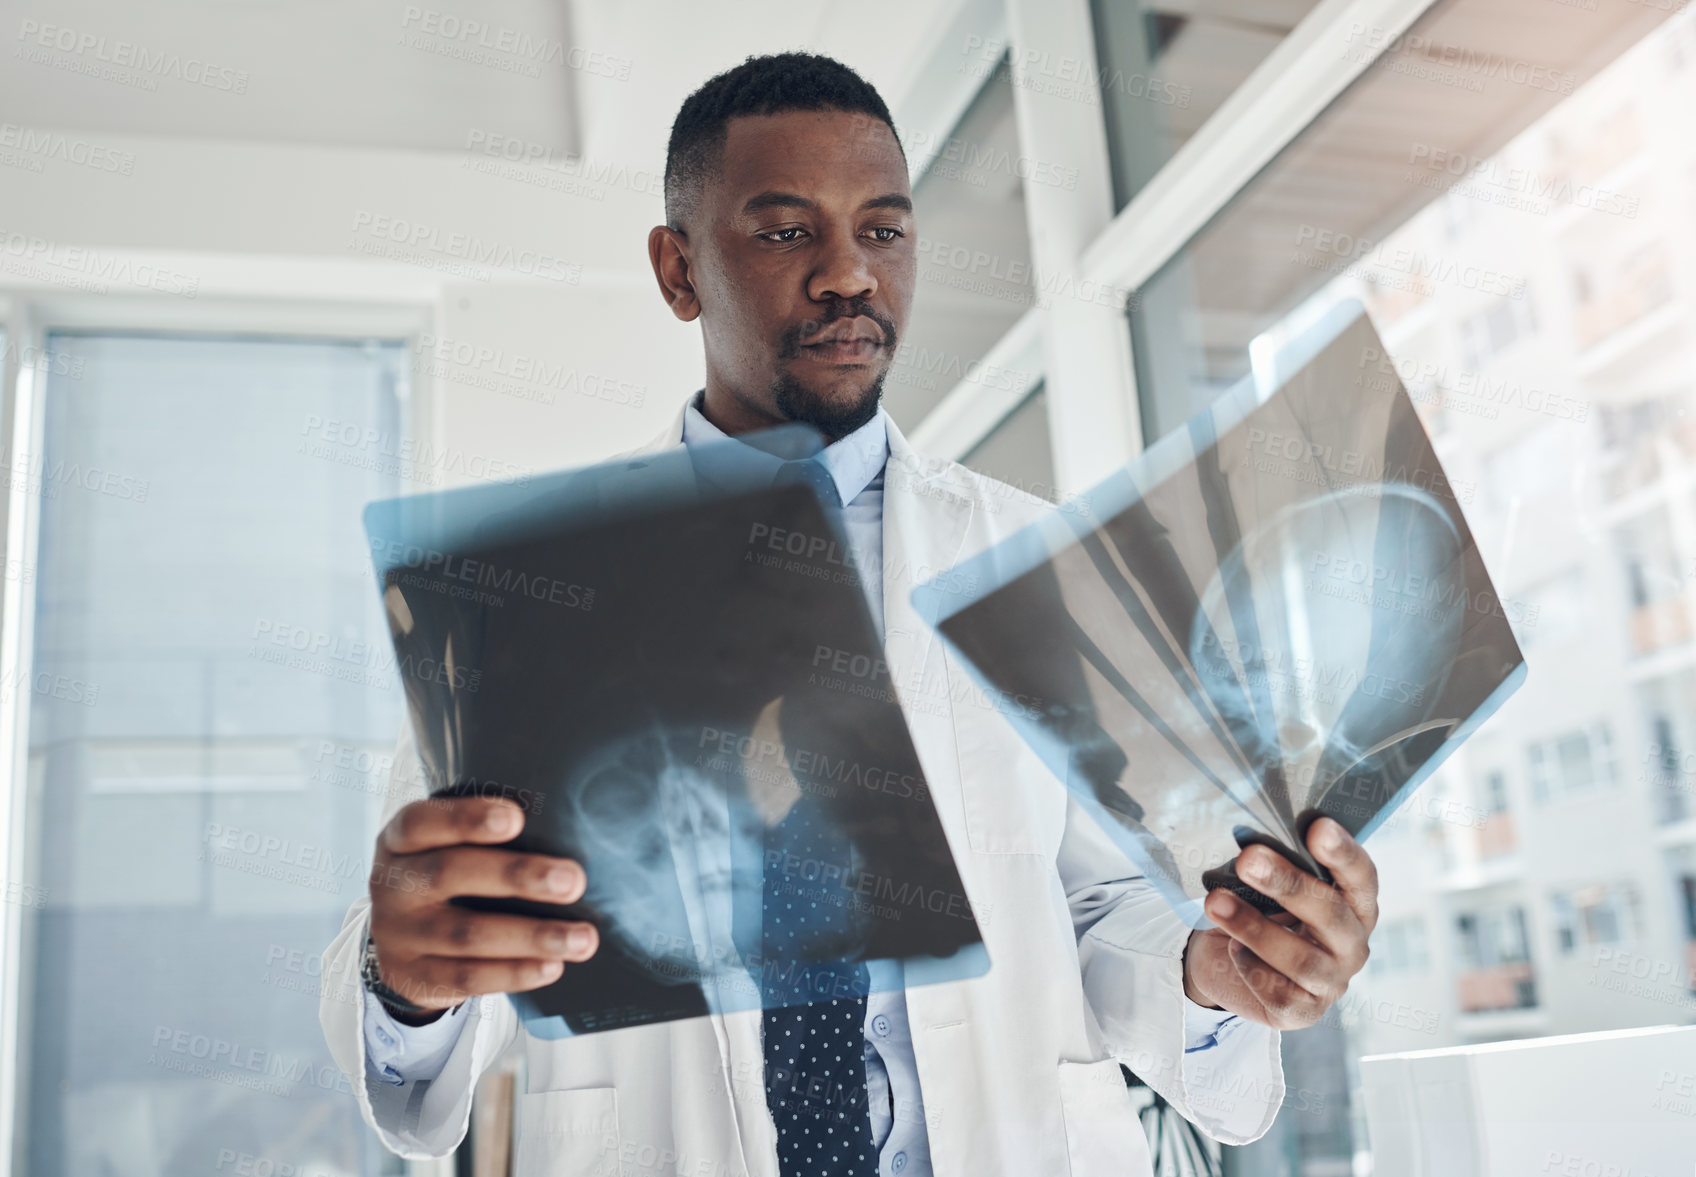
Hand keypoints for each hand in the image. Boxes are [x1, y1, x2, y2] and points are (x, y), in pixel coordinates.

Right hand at [367, 796, 598, 1023]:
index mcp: (399, 841)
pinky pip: (468, 978)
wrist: (396, 944)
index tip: (516, 818)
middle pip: (449, 874)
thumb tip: (567, 826)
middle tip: (573, 881)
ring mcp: (400, 936)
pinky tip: (553, 966)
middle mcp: (392, 886)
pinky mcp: (415, 979)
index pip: (422, 822)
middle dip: (517, 876)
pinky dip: (515, 973)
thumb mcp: (442, 847)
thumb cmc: (443, 877)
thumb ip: (486, 834)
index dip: (465, 818)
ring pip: (466, 935)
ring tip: (583, 938)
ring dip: (532, 937)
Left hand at [1182, 817, 1377, 1029]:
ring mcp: (1332, 981)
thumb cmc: (1261, 911)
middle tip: (1248, 859)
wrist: (1228, 962)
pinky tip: (1232, 950)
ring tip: (1215, 902)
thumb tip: (1251, 837)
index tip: (1318, 827)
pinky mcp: (1304, 1011)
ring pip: (1300, 957)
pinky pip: (1279, 991)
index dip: (1343, 853)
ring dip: (1254, 927)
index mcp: (1355, 904)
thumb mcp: (1273, 885)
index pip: (1361, 877)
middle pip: (1329, 913)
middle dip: (1287, 884)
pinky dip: (1251, 967)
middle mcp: (1352, 943)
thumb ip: (1277, 865)